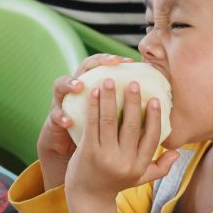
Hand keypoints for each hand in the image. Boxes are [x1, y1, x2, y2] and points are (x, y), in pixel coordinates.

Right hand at [37, 54, 133, 190]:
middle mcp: (78, 89)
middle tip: (111, 63)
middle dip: (98, 62)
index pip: (105, 65)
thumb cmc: (99, 137)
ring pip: (62, 84)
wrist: (72, 152)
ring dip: (71, 83)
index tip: (131, 61)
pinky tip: (69, 121)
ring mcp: (63, 102)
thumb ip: (132, 112)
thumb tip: (159, 105)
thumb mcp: (116, 123)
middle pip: (84, 67)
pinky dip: (61, 117)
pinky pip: (55, 114)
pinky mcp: (53, 118)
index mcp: (96, 87)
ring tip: (80, 86)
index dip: (115, 60)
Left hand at [64, 78, 178, 212]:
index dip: (154, 117)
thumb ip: (160, 167)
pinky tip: (93, 92)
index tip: (154, 98)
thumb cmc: (116, 183)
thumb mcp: (141, 178)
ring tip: (110, 80)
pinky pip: (92, 124)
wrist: (87, 196)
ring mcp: (104, 156)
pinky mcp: (87, 152)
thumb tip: (177, 152)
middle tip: (133, 82)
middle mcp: (124, 162)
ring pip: (109, 121)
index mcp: (139, 165)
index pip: (151, 138)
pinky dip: (93, 107)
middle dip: (132, 102)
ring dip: (110, 98)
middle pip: (131, 126)